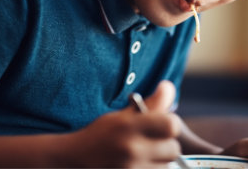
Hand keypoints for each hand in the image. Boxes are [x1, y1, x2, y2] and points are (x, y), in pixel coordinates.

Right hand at [58, 81, 181, 167]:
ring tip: (144, 155)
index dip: (170, 123)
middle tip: (155, 142)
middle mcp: (131, 149)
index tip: (163, 124)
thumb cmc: (100, 135)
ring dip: (160, 161)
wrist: (74, 161)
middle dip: (167, 145)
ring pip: (167, 166)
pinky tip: (140, 164)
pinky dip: (152, 168)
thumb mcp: (121, 116)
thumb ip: (150, 103)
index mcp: (128, 126)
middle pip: (173, 149)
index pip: (171, 125)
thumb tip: (169, 86)